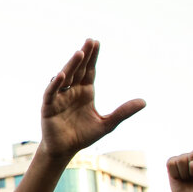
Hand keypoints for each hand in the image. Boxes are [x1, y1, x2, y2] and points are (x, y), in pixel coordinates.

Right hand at [39, 40, 144, 160]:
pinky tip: (61, 75)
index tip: (96, 42)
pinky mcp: (48, 107)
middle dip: (84, 55)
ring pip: (65, 77)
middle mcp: (71, 91)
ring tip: (79, 53)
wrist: (65, 150)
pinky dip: (55, 84)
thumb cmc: (83, 136)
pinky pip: (51, 93)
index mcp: (85, 92)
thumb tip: (144, 101)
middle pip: (78, 69)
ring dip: (71, 65)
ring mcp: (59, 98)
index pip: (89, 71)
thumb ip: (123, 112)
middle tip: (89, 41)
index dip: (93, 57)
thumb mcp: (107, 124)